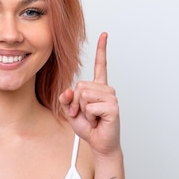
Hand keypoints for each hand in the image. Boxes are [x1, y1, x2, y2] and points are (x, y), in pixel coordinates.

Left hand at [59, 32, 120, 157]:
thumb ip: (66, 100)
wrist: (100, 143)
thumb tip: (67, 91)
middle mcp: (106, 90)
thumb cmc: (89, 127)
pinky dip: (89, 116)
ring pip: (83, 95)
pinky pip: (90, 106)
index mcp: (97, 88)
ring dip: (82, 110)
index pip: (100, 65)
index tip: (104, 34)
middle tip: (84, 114)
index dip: (102, 49)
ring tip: (92, 118)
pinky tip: (98, 120)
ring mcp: (111, 97)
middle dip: (75, 103)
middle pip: (80, 85)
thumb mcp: (71, 112)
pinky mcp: (112, 107)